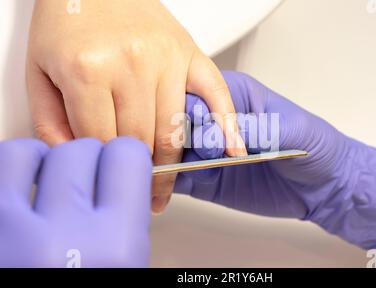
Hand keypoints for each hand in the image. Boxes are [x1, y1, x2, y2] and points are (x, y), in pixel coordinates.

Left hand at [0, 137, 151, 267]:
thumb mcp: (126, 266)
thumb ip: (129, 221)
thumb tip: (126, 179)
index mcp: (117, 247)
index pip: (127, 156)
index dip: (127, 157)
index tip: (121, 163)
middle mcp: (68, 238)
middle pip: (86, 150)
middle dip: (91, 161)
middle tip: (89, 183)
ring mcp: (16, 233)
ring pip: (39, 152)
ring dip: (50, 160)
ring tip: (54, 181)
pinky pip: (4, 164)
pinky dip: (17, 165)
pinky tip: (25, 183)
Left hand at [26, 0, 245, 212]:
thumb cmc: (68, 22)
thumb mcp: (39, 72)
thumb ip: (51, 123)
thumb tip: (76, 160)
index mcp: (88, 71)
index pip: (104, 143)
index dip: (109, 172)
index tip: (115, 189)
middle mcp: (132, 65)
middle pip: (142, 142)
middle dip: (142, 179)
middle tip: (143, 201)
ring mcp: (166, 59)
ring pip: (173, 130)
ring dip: (171, 168)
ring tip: (164, 190)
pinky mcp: (189, 53)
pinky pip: (216, 93)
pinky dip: (227, 125)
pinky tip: (234, 149)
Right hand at [176, 71, 375, 248]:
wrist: (324, 186)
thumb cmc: (315, 146)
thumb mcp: (292, 129)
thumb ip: (257, 129)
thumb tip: (222, 133)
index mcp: (233, 98)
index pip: (199, 95)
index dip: (196, 112)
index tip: (208, 132)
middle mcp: (215, 122)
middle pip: (177, 122)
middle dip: (181, 137)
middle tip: (205, 153)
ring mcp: (208, 152)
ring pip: (172, 151)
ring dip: (167, 161)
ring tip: (176, 173)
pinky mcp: (206, 180)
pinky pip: (179, 179)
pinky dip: (167, 183)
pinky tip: (166, 188)